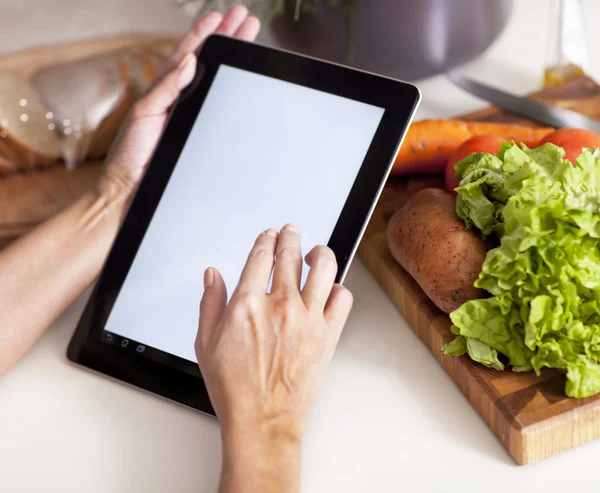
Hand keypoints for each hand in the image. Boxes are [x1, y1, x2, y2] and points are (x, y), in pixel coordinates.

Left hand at [98, 6, 259, 205]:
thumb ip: (165, 88)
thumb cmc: (131, 156)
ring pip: (215, 82)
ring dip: (232, 60)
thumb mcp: (144, 114)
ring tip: (248, 38)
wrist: (133, 192)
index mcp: (164, 92)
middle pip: (207, 62)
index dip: (204, 34)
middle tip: (246, 19)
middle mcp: (180, 102)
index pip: (188, 55)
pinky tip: (243, 82)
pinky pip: (219, 109)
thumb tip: (189, 61)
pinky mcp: (201, 136)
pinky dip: (231, 92)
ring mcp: (192, 118)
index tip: (221, 16)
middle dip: (227, 38)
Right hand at [195, 224, 353, 440]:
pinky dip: (338, 288)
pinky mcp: (328, 334)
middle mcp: (280, 305)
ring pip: (324, 267)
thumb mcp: (206, 342)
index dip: (266, 240)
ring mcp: (308, 318)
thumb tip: (212, 274)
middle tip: (291, 232)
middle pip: (291, 254)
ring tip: (316, 252)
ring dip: (320, 253)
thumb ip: (210, 302)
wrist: (262, 419)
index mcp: (247, 304)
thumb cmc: (234, 387)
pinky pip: (342, 298)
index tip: (268, 236)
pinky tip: (330, 289)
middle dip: (290, 236)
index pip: (261, 255)